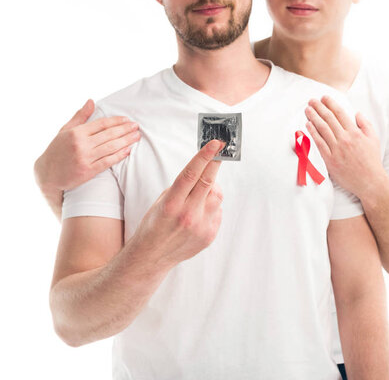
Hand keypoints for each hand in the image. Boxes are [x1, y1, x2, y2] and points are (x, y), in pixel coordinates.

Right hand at [34, 99, 140, 191]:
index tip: (127, 120)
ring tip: (136, 137)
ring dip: (126, 141)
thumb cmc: (57, 150)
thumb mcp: (65, 130)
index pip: (102, 124)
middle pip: (109, 135)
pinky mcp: (88, 171)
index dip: (117, 121)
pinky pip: (108, 161)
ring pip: (111, 147)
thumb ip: (80, 116)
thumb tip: (91, 101)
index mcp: (76, 132)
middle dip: (125, 130)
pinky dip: (119, 155)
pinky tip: (128, 150)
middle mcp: (81, 144)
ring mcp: (85, 158)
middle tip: (137, 127)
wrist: (48, 174)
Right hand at [128, 140, 225, 267]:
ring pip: (217, 196)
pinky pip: (217, 212)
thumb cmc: (154, 225)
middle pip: (208, 182)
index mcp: (172, 204)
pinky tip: (198, 212)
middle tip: (221, 150)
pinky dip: (211, 206)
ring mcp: (201, 227)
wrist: (152, 257)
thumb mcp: (161, 202)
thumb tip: (203, 171)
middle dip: (215, 163)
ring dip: (212, 188)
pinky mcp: (210, 235)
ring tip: (199, 193)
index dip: (205, 156)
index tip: (216, 144)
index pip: (191, 174)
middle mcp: (188, 215)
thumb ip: (182, 187)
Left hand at [305, 96, 386, 198]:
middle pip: (329, 119)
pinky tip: (307, 126)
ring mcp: (336, 150)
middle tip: (311, 101)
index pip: (340, 114)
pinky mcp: (330, 160)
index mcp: (355, 132)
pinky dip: (312, 133)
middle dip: (319, 108)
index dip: (330, 104)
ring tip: (307, 110)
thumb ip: (365, 124)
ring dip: (313, 117)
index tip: (324, 98)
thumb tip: (356, 113)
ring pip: (322, 129)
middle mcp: (345, 139)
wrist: (369, 181)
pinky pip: (319, 144)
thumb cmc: (372, 160)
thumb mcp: (373, 139)